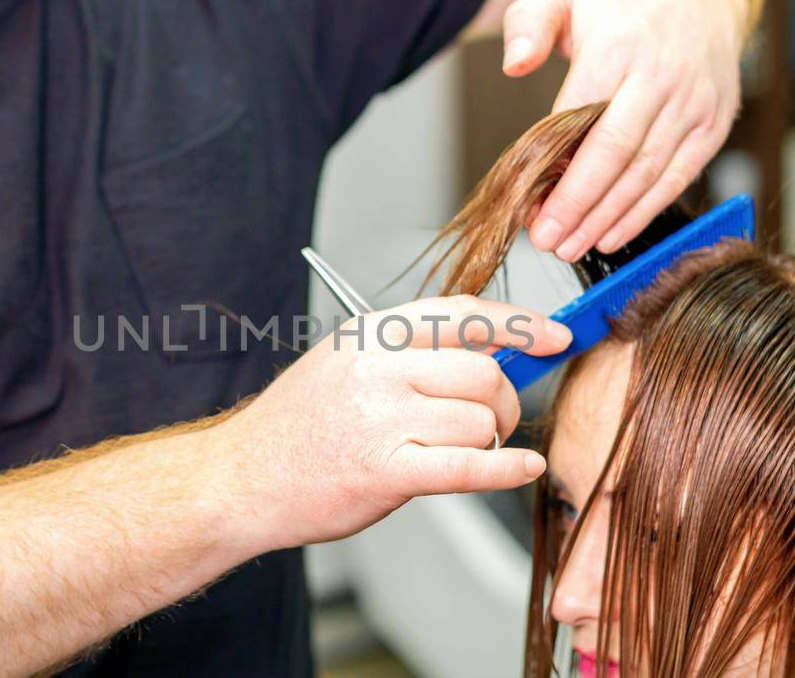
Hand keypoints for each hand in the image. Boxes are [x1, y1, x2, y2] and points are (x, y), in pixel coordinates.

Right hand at [220, 295, 569, 548]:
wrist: (241, 480)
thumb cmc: (298, 429)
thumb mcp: (345, 365)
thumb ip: (409, 354)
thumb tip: (490, 351)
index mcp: (368, 335)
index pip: (461, 314)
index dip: (518, 323)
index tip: (553, 335)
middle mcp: (376, 369)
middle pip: (483, 371)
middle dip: (504, 399)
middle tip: (496, 420)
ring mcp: (379, 420)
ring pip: (479, 420)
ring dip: (489, 442)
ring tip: (467, 453)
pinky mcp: (384, 472)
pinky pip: (468, 466)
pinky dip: (505, 469)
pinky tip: (519, 468)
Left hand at [503, 0, 751, 259]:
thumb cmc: (625, 2)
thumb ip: (529, 26)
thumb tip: (515, 65)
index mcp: (620, 47)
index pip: (582, 118)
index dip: (557, 169)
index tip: (530, 205)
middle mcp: (661, 78)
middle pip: (616, 154)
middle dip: (579, 205)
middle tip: (548, 240)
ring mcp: (693, 104)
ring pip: (647, 173)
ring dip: (608, 217)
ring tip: (572, 246)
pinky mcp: (712, 126)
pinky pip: (678, 178)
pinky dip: (645, 212)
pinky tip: (613, 235)